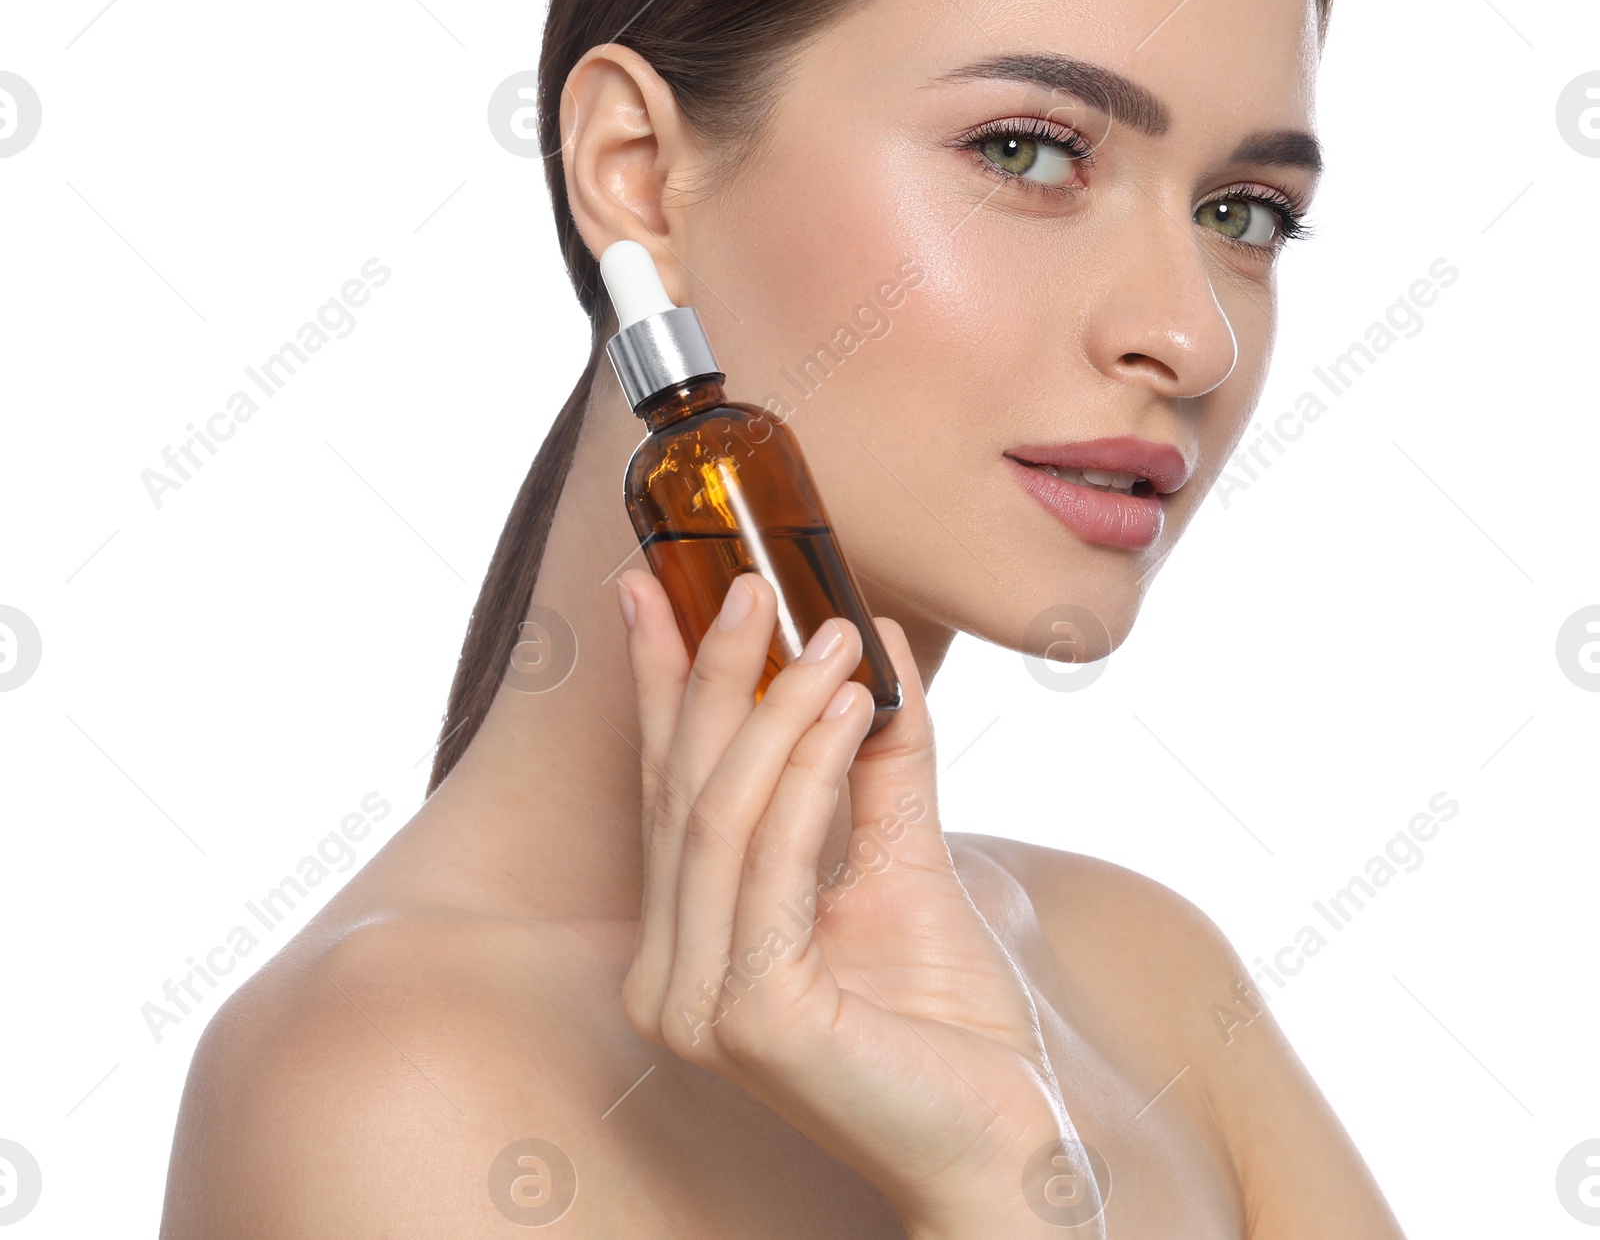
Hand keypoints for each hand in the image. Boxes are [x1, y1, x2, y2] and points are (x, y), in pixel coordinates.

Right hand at [615, 568, 1102, 1236]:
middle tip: (752, 584)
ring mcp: (699, 1005)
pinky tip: (851, 708)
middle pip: (682, 788)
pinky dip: (811, 773)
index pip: (665, 784)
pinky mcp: (753, 1019)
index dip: (658, 681)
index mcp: (687, 937)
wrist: (1007, 1140)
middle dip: (715, 672)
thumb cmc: (947, 1016)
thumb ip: (878, 756)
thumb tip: (874, 636)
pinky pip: (772, 862)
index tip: (651, 585)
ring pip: (719, 815)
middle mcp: (667, 974)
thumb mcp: (900, 854)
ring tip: (833, 635)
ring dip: (777, 709)